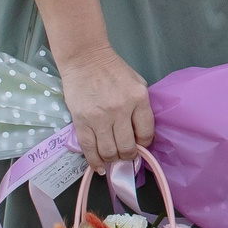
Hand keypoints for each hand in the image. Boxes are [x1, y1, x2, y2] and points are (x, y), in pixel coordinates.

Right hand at [62, 46, 153, 167]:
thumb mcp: (137, 84)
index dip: (145, 145)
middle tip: (127, 156)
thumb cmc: (113, 70)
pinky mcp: (82, 121)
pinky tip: (100, 167)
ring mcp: (100, 118)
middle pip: (127, 146)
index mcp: (138, 99)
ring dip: (113, 160)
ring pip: (109, 151)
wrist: (85, 59)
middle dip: (129, 156)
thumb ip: (141, 107)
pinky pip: (89, 148)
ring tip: (114, 159)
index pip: (146, 133)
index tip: (142, 147)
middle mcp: (120, 111)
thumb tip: (142, 133)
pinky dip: (95, 161)